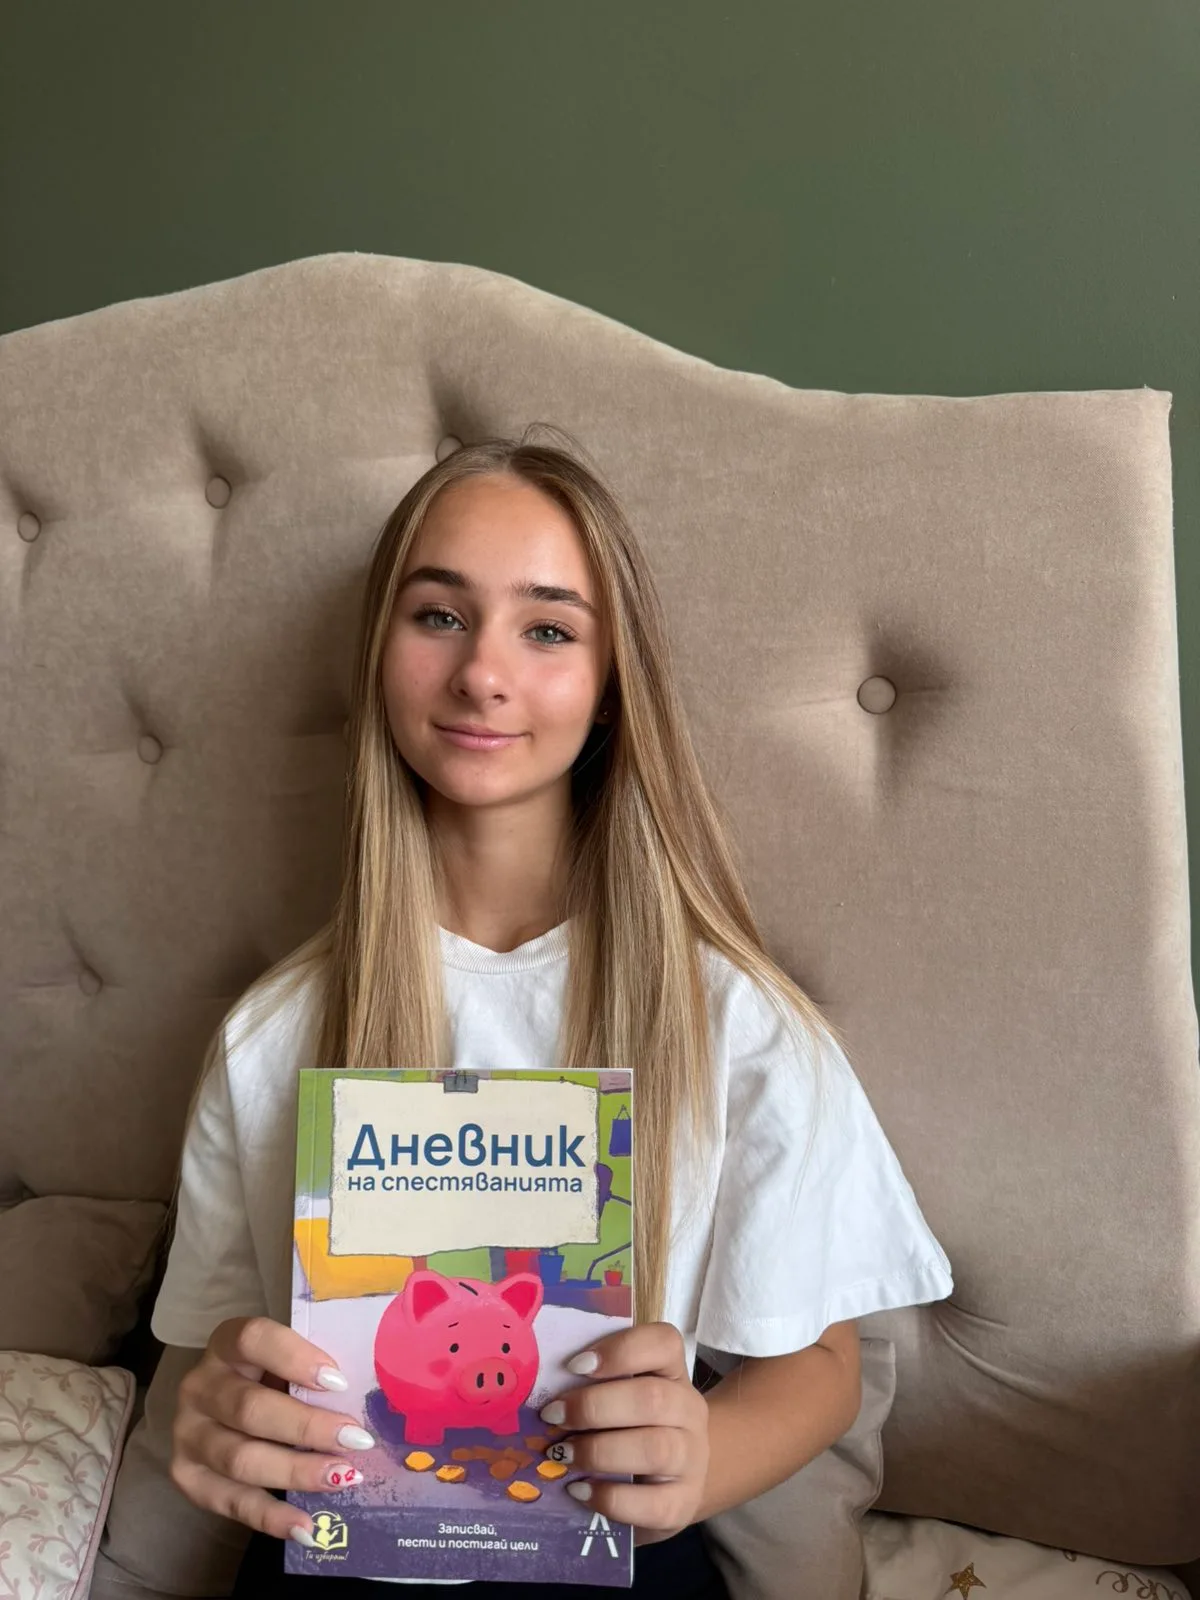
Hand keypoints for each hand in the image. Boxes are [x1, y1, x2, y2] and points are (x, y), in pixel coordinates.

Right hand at [169, 1316, 376, 1545]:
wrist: (222, 1409)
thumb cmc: (271, 1377)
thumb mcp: (288, 1360)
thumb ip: (315, 1370)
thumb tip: (369, 1396)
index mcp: (226, 1343)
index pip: (253, 1340)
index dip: (295, 1359)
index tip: (339, 1381)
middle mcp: (199, 1387)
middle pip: (249, 1409)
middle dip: (307, 1428)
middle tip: (355, 1441)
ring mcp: (189, 1434)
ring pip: (240, 1460)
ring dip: (295, 1472)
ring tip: (342, 1478)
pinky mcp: (189, 1478)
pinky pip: (231, 1503)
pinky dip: (271, 1517)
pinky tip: (307, 1527)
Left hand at [539, 1321, 708, 1545]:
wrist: (679, 1479)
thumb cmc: (636, 1427)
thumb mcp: (624, 1395)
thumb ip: (593, 1383)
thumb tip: (536, 1387)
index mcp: (672, 1372)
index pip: (664, 1343)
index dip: (620, 1351)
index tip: (574, 1365)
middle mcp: (689, 1411)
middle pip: (652, 1398)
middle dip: (593, 1407)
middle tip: (552, 1416)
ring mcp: (691, 1460)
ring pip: (654, 1449)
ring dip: (598, 1451)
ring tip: (561, 1454)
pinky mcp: (683, 1504)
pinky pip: (652, 1504)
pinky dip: (609, 1498)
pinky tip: (578, 1489)